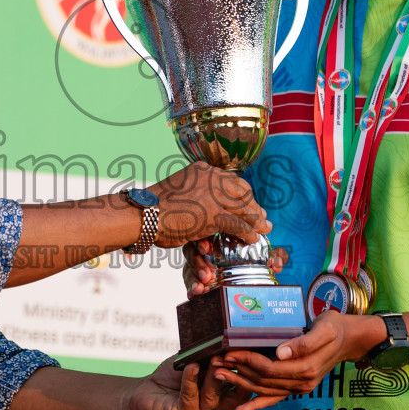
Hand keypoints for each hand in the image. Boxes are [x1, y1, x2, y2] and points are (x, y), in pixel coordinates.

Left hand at [127, 357, 254, 409]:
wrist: (143, 392)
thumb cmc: (172, 377)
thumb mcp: (196, 364)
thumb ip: (210, 356)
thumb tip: (226, 337)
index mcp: (221, 398)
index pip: (243, 390)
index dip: (249, 375)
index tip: (250, 355)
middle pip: (234, 398)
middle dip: (237, 378)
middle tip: (234, 357)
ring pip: (212, 399)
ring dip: (213, 378)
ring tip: (214, 359)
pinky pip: (189, 399)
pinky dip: (191, 381)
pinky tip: (191, 367)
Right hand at [148, 162, 270, 248]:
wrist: (144, 214)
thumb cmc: (153, 207)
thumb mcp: (178, 191)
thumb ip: (195, 193)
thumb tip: (204, 205)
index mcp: (203, 170)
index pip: (232, 180)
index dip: (244, 194)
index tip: (249, 204)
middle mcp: (212, 178)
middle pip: (242, 192)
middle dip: (254, 206)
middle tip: (263, 217)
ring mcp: (215, 196)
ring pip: (244, 208)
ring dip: (257, 220)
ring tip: (264, 229)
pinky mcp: (215, 215)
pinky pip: (240, 225)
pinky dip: (249, 233)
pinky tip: (253, 239)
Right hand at [182, 240, 288, 296]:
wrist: (247, 276)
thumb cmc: (251, 259)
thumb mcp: (261, 257)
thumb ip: (269, 258)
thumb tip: (277, 263)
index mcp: (218, 237)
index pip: (205, 234)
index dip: (202, 242)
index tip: (205, 250)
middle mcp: (204, 250)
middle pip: (192, 252)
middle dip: (196, 263)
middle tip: (206, 276)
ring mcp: (198, 265)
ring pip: (189, 269)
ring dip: (193, 279)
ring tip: (200, 289)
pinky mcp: (196, 279)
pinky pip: (190, 283)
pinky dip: (191, 289)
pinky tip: (193, 295)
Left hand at [212, 312, 384, 409]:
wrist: (350, 339)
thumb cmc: (335, 327)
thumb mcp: (324, 328)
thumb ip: (304, 342)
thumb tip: (282, 352)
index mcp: (306, 368)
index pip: (269, 367)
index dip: (247, 361)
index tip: (229, 353)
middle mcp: (302, 382)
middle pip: (263, 380)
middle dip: (238, 373)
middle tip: (215, 364)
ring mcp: (299, 388)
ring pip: (264, 390)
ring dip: (241, 386)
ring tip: (219, 377)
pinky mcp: (297, 388)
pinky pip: (274, 399)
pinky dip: (256, 406)